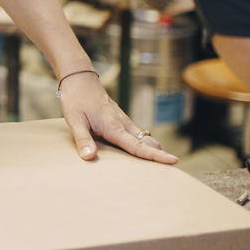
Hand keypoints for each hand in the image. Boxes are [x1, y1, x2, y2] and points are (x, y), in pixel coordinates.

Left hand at [57, 71, 178, 164]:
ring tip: (161, 164)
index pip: (138, 146)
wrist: (79, 79)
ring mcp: (122, 120)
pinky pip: (135, 134)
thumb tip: (89, 157)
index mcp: (114, 127)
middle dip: (160, 154)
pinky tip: (141, 151)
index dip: (156, 156)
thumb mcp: (74, 120)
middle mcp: (123, 124)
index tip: (174, 161)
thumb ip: (82, 139)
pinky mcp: (119, 119)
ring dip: (152, 149)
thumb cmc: (76, 99)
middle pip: (147, 143)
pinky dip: (143, 143)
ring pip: (142, 137)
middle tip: (173, 169)